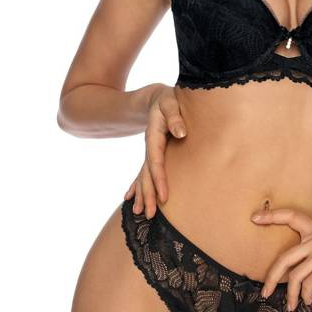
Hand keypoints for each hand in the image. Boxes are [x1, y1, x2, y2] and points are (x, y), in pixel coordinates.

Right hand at [124, 84, 186, 217]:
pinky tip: (130, 198)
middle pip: (146, 174)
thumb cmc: (168, 99)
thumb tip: (181, 134)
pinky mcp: (152, 153)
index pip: (156, 162)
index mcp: (153, 136)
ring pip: (143, 176)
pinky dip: (137, 185)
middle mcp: (149, 146)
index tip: (163, 198)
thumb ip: (175, 116)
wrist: (156, 97)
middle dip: (147, 195)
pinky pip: (143, 172)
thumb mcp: (171, 102)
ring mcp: (149, 151)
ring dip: (141, 194)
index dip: (159, 180)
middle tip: (149, 215)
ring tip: (139, 213)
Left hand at [250, 206, 311, 310]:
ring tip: (291, 305)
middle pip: (284, 258)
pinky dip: (305, 296)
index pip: (291, 216)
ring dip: (291, 295)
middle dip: (271, 278)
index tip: (254, 218)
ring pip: (295, 276)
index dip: (271, 215)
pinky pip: (308, 284)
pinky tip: (308, 301)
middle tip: (265, 293)